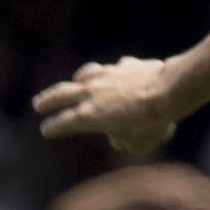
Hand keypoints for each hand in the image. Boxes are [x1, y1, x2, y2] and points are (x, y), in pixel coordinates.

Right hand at [32, 56, 177, 155]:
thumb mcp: (137, 145)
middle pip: (61, 94)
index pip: (62, 123)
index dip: (52, 128)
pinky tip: (117, 73)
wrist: (170, 90)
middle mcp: (92, 93)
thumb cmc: (153, 122)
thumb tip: (119, 138)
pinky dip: (114, 72)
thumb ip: (122, 143)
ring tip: (76, 82)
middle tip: (39, 104)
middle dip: (47, 100)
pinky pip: (116, 68)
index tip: (46, 130)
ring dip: (78, 79)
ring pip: (85, 74)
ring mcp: (108, 75)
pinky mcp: (126, 64)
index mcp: (88, 116)